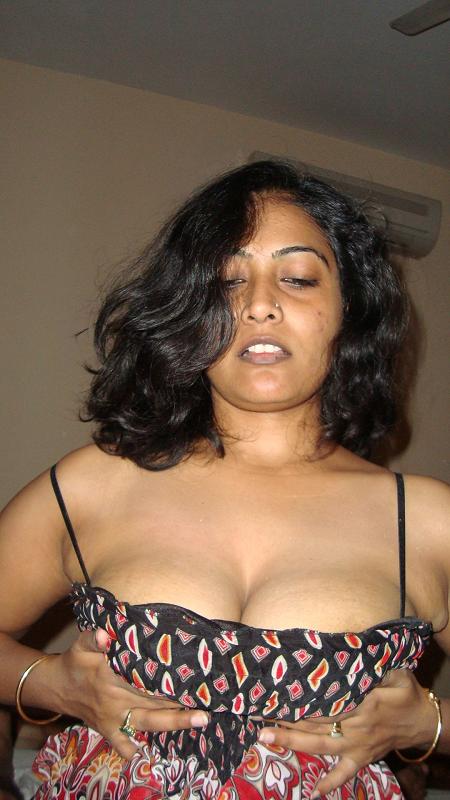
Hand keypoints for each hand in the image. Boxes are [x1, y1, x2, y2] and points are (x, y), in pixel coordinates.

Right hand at [49, 629, 208, 758]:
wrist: (56, 686)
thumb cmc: (76, 660)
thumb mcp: (81, 643)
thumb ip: (95, 636)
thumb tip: (107, 634)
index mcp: (109, 674)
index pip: (144, 675)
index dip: (168, 675)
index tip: (192, 674)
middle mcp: (114, 698)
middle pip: (153, 699)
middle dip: (181, 700)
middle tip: (209, 698)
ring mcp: (112, 718)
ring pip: (148, 722)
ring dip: (175, 722)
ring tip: (201, 719)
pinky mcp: (108, 731)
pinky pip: (124, 745)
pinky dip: (139, 750)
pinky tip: (160, 750)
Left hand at [257, 669, 434, 796]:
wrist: (422, 721)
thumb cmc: (405, 692)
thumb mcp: (396, 672)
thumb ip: (374, 665)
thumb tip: (352, 652)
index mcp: (364, 704)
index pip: (327, 702)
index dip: (303, 699)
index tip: (280, 693)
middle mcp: (356, 727)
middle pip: (315, 723)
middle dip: (286, 720)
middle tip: (260, 715)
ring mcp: (357, 746)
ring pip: (319, 746)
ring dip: (292, 743)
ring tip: (266, 738)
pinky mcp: (361, 758)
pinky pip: (344, 773)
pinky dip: (330, 783)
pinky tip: (313, 792)